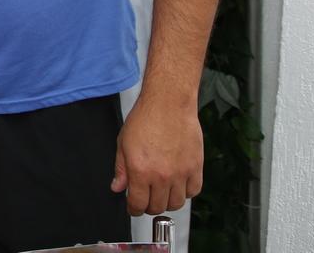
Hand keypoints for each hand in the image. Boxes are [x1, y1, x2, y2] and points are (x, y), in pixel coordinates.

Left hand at [111, 94, 203, 215]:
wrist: (168, 104)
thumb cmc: (145, 118)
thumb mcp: (123, 143)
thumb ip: (120, 169)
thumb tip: (117, 188)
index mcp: (140, 171)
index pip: (138, 204)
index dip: (134, 209)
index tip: (133, 208)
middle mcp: (162, 176)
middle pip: (157, 207)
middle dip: (149, 206)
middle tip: (146, 199)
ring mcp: (181, 173)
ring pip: (176, 203)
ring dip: (167, 201)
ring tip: (161, 192)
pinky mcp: (196, 167)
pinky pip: (193, 191)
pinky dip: (186, 192)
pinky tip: (178, 184)